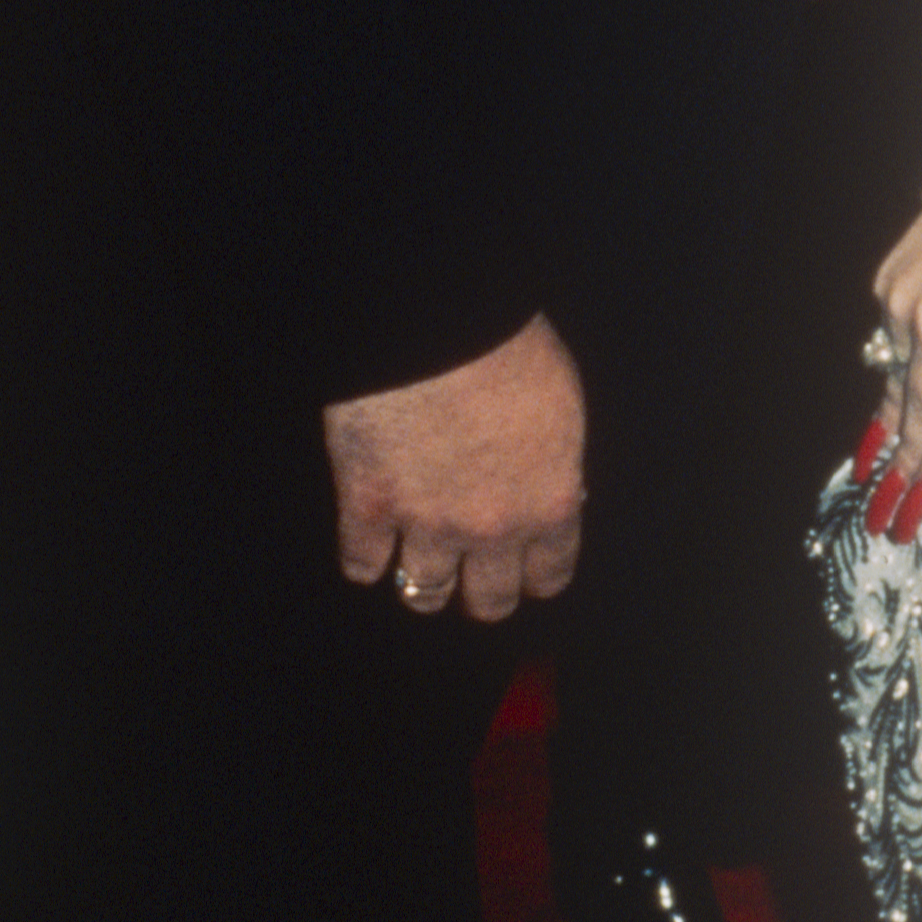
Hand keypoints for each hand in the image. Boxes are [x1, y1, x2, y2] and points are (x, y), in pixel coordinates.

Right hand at [327, 315, 585, 618]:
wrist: (437, 320)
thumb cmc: (507, 344)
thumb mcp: (560, 406)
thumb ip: (552, 463)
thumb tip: (545, 488)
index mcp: (550, 502)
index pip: (549, 573)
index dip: (535, 575)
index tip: (526, 573)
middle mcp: (493, 529)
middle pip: (489, 600)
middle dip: (482, 592)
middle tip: (472, 578)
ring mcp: (427, 524)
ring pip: (423, 593)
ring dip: (423, 583)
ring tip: (417, 567)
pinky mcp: (368, 507)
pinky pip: (361, 563)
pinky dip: (364, 558)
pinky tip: (368, 542)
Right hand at [855, 197, 921, 520]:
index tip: (917, 507)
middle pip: (912, 414)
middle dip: (900, 465)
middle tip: (882, 507)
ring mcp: (901, 308)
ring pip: (894, 375)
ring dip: (893, 417)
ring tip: (874, 462)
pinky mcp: (885, 285)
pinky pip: (889, 335)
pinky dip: (899, 354)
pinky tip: (902, 372)